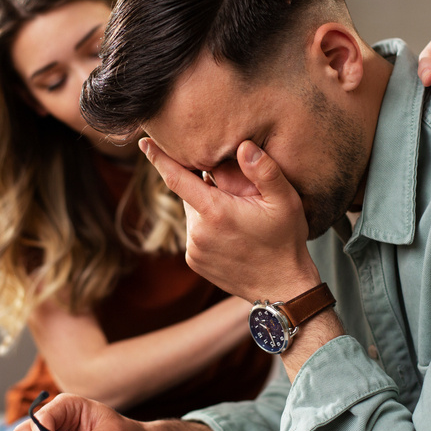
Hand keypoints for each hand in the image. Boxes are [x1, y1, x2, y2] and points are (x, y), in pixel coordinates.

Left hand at [140, 137, 319, 302]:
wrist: (282, 287)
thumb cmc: (285, 240)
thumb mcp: (285, 201)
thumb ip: (265, 171)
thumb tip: (244, 146)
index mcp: (215, 212)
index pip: (176, 178)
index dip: (159, 158)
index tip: (144, 142)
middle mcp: (197, 232)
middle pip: (190, 194)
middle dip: (205, 186)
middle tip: (237, 192)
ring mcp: (194, 249)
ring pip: (193, 213)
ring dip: (208, 207)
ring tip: (239, 217)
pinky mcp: (194, 262)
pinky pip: (195, 233)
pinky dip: (208, 226)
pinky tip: (232, 233)